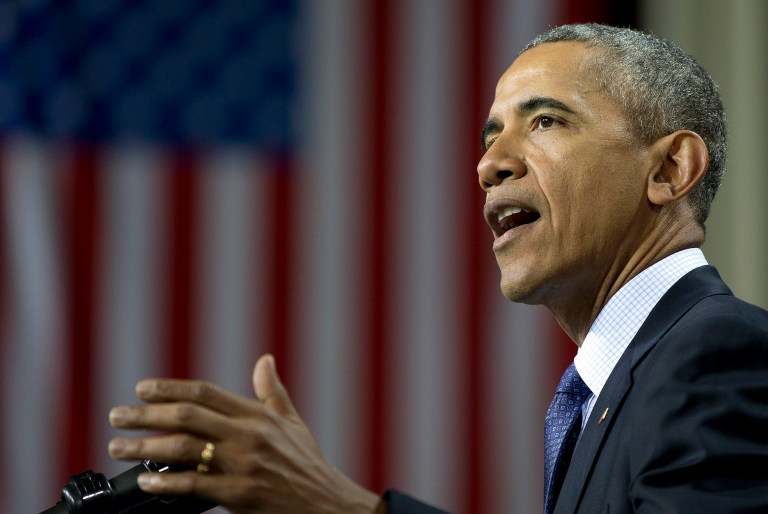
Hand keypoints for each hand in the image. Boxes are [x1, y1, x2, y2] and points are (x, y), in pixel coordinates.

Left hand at [108, 354, 381, 512]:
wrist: (328, 505)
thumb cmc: (308, 464)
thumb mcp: (293, 422)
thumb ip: (272, 391)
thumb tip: (264, 359)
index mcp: (258, 414)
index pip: (206, 392)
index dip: (170, 388)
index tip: (142, 389)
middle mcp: (249, 435)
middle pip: (187, 415)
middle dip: (146, 415)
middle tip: (116, 415)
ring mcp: (244, 465)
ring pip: (184, 449)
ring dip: (145, 447)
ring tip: (119, 446)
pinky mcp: (240, 496)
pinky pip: (195, 487)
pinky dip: (166, 484)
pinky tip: (147, 482)